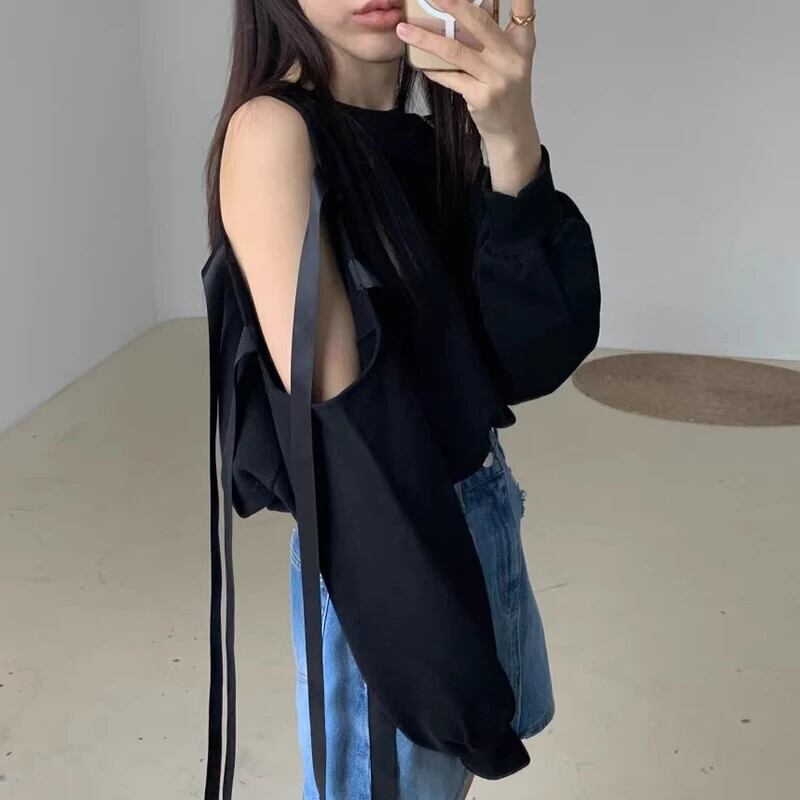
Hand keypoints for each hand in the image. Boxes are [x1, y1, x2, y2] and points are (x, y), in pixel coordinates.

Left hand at [395, 0, 537, 142]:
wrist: (512, 131)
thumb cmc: (505, 91)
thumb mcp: (507, 59)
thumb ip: (491, 36)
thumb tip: (461, 9)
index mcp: (521, 43)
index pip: (522, 7)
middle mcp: (512, 58)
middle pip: (480, 22)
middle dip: (453, 3)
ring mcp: (497, 79)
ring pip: (456, 51)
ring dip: (426, 39)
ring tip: (404, 29)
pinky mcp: (482, 97)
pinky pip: (450, 77)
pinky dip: (432, 69)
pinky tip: (418, 62)